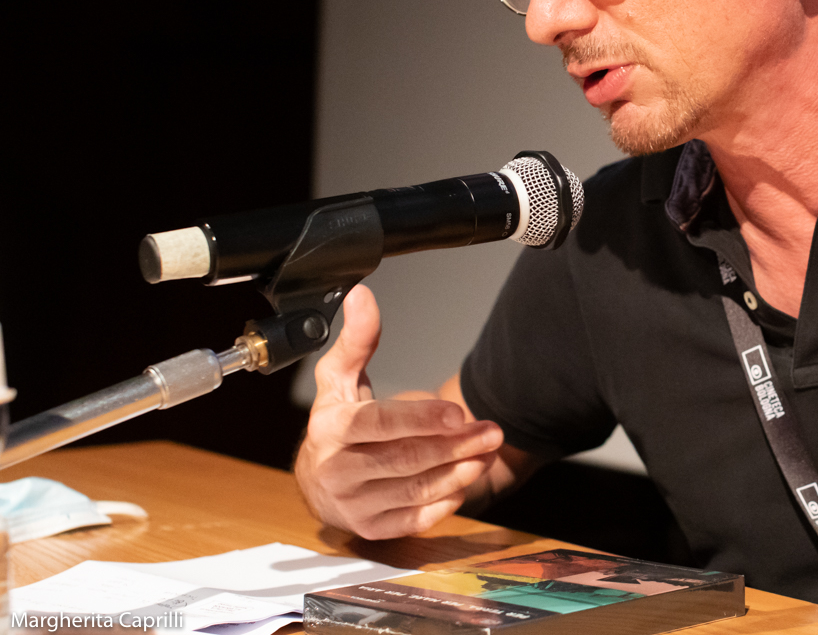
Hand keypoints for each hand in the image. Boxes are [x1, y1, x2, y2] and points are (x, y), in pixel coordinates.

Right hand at [294, 285, 503, 538]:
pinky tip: (467, 481)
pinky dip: (445, 502)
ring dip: (457, 472)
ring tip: (487, 452)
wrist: (317, 481)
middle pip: (404, 459)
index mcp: (331, 430)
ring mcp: (353, 504)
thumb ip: (356, 340)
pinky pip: (414, 520)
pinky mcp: (371, 529)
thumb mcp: (338, 379)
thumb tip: (362, 296)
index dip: (420, 420)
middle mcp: (338, 471)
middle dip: (454, 446)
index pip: (378, 425)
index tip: (458, 413)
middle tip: (492, 431)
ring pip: (414, 490)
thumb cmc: (336, 424)